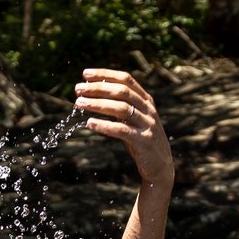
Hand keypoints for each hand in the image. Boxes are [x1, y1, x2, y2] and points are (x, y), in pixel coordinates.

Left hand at [75, 68, 173, 187]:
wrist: (160, 164)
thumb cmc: (140, 139)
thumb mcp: (133, 119)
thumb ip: (120, 106)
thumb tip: (93, 93)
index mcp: (145, 100)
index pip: (126, 79)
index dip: (105, 74)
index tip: (85, 74)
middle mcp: (148, 109)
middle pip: (122, 91)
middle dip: (98, 88)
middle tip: (77, 89)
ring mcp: (147, 124)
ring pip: (122, 108)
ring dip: (98, 104)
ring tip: (79, 103)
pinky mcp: (144, 140)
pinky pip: (123, 131)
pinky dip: (105, 126)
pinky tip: (90, 123)